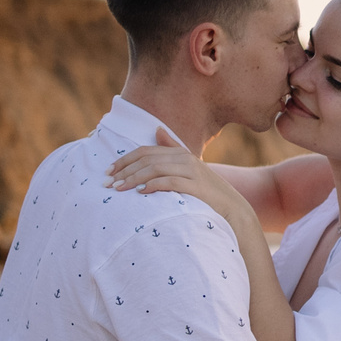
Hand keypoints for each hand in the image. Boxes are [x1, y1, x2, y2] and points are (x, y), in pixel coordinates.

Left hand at [108, 133, 255, 230]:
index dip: (124, 160)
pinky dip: (153, 186)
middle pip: (147, 159)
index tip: (108, 171)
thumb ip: (173, 149)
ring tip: (119, 189)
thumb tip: (157, 130)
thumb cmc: (207, 193)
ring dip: (133, 178)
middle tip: (107, 183)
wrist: (233, 210)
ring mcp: (192, 172)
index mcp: (180, 153)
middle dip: (124, 170)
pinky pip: (170, 182)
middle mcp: (185, 158)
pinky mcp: (196, 186)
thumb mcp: (189, 169)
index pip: (145, 151)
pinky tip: (141, 192)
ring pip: (155, 169)